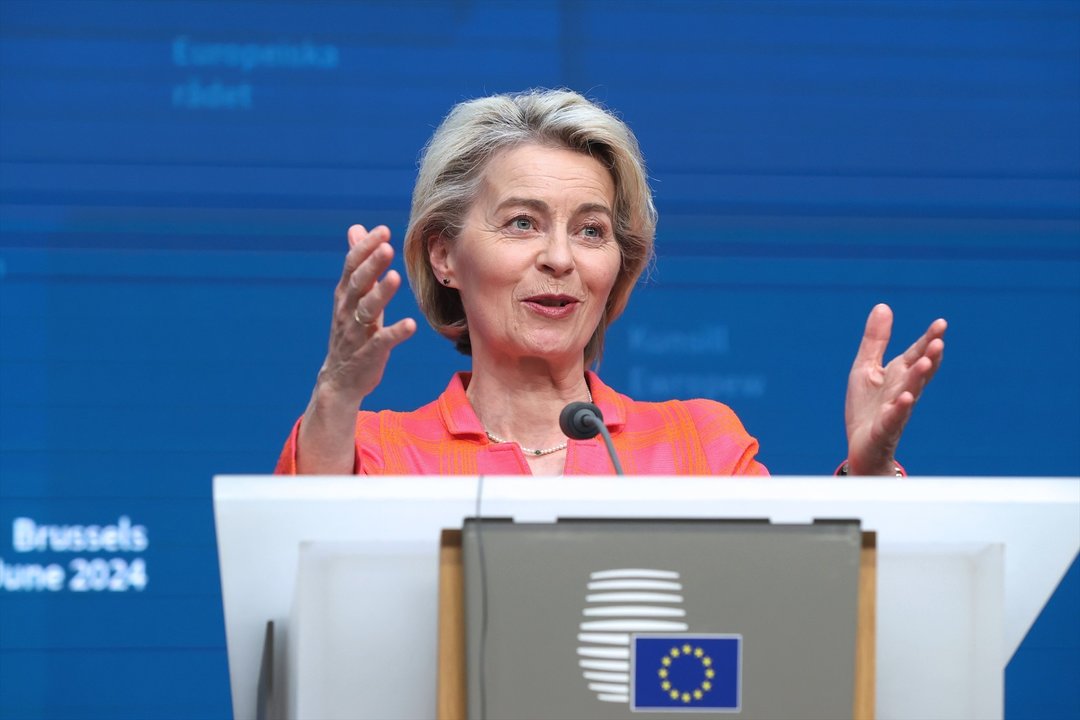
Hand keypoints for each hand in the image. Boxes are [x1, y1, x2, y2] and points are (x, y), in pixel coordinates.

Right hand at [318, 224, 416, 401]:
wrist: (340, 379)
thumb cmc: (352, 331)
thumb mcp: (352, 295)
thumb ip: (358, 263)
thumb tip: (356, 228)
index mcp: (345, 295)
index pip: (352, 266)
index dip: (366, 248)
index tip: (383, 231)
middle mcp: (347, 311)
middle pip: (357, 284)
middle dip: (372, 266)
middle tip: (388, 247)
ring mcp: (357, 333)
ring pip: (366, 310)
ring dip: (381, 293)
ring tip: (396, 277)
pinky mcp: (368, 354)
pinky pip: (381, 342)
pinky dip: (395, 333)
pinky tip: (411, 325)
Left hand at [845, 304, 945, 474]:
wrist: (861, 446)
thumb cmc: (867, 407)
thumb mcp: (866, 367)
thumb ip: (876, 340)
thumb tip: (884, 306)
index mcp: (899, 375)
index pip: (917, 354)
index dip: (928, 339)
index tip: (941, 323)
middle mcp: (902, 390)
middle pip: (918, 371)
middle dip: (930, 357)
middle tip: (940, 341)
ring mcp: (896, 410)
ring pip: (910, 392)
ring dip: (918, 378)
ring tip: (926, 362)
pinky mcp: (885, 429)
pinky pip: (894, 418)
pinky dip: (900, 408)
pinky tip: (906, 398)